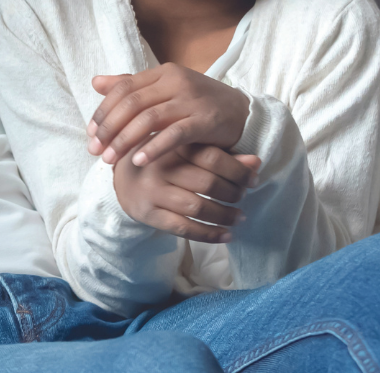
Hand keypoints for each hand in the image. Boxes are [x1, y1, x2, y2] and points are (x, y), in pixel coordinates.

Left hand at [87, 64, 249, 166]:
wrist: (243, 114)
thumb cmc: (198, 105)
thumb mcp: (166, 92)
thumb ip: (132, 87)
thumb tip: (96, 83)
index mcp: (163, 73)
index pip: (124, 88)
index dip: (104, 110)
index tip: (90, 133)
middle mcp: (176, 81)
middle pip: (132, 103)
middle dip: (109, 128)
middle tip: (94, 150)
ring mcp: (192, 100)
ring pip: (149, 118)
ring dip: (125, 140)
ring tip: (110, 160)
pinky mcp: (206, 120)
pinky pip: (175, 134)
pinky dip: (154, 147)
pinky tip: (139, 161)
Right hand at [111, 143, 260, 242]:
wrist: (123, 177)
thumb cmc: (164, 160)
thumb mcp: (187, 150)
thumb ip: (219, 153)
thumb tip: (256, 162)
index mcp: (171, 143)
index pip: (212, 157)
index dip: (238, 170)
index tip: (254, 179)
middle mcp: (159, 166)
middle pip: (208, 183)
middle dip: (234, 193)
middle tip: (244, 197)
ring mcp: (152, 191)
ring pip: (198, 207)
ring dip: (225, 215)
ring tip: (240, 217)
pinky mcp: (148, 213)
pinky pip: (184, 228)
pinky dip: (209, 234)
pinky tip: (226, 236)